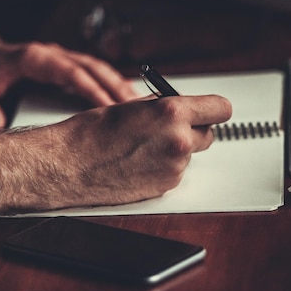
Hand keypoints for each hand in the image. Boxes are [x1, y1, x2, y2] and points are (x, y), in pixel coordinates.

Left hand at [0, 41, 139, 127]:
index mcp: (34, 57)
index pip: (70, 72)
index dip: (92, 89)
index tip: (109, 109)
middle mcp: (53, 54)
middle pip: (93, 67)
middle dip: (117, 87)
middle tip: (139, 110)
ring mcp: (61, 58)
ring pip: (99, 68)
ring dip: (120, 86)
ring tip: (143, 108)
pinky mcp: (65, 66)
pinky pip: (95, 74)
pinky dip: (113, 86)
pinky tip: (127, 103)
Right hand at [46, 95, 231, 206]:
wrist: (70, 166)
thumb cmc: (92, 133)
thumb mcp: (133, 106)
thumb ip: (165, 105)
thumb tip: (181, 106)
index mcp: (172, 113)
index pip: (220, 108)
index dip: (213, 109)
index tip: (208, 110)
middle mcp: (179, 140)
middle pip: (209, 133)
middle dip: (193, 129)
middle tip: (171, 128)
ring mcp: (175, 166)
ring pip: (190, 153)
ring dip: (176, 149)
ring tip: (144, 146)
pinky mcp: (166, 185)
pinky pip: (176, 170)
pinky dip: (164, 166)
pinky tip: (140, 161)